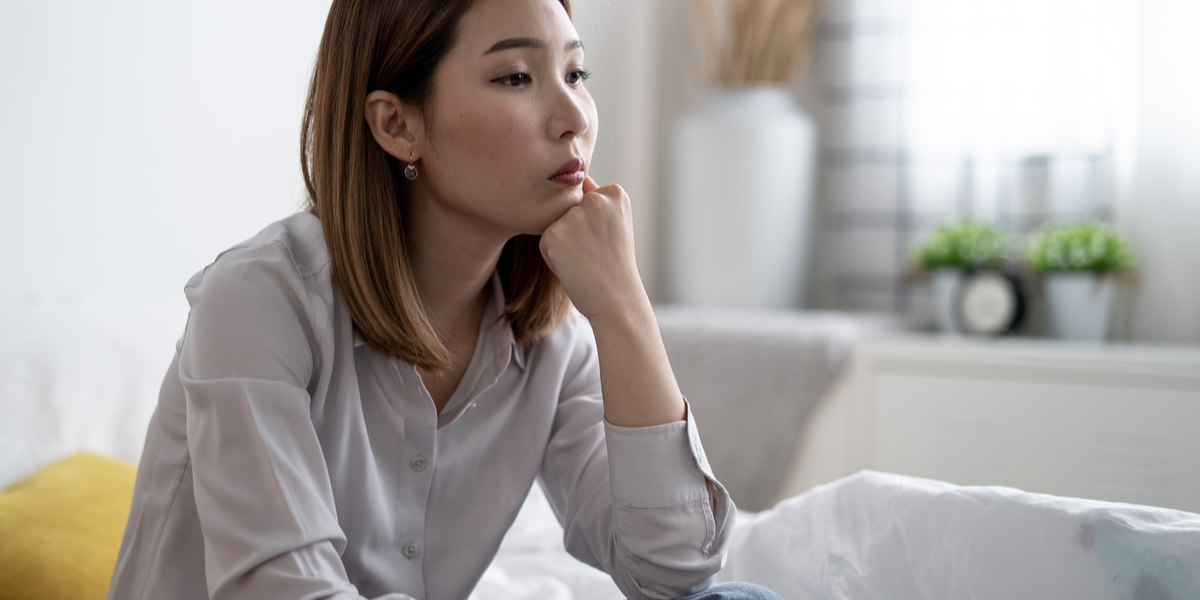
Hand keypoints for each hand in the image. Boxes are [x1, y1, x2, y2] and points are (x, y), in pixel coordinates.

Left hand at [539, 176, 646, 321]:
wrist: (616, 299)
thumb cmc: (614, 265)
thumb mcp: (614, 224)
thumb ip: (595, 202)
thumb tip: (573, 180)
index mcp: (615, 193)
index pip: (585, 196)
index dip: (591, 224)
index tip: (606, 242)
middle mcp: (595, 199)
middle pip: (568, 209)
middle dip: (575, 232)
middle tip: (595, 254)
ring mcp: (574, 216)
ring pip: (555, 225)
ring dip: (563, 244)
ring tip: (585, 261)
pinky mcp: (554, 234)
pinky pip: (544, 242)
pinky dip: (553, 258)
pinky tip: (573, 267)